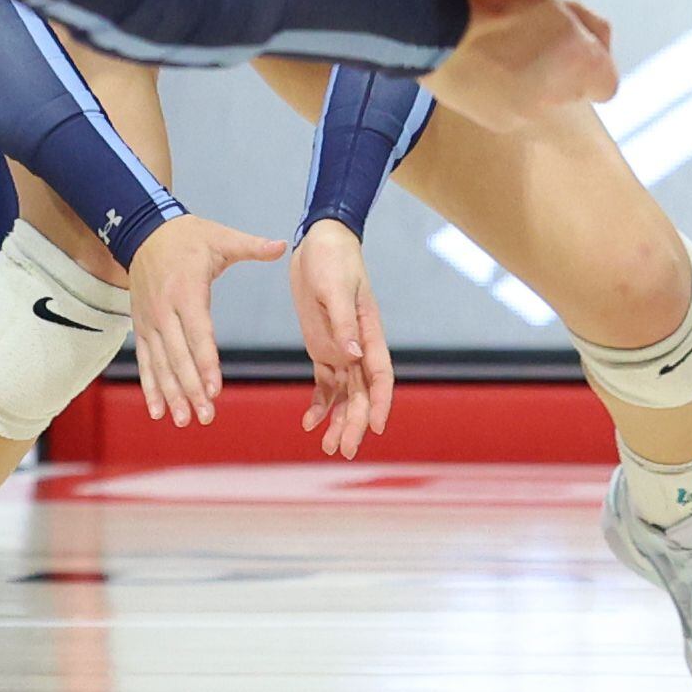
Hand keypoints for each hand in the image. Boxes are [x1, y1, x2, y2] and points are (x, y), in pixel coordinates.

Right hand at [120, 211, 286, 425]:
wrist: (143, 231)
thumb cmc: (187, 237)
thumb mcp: (220, 237)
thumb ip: (251, 246)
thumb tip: (282, 245)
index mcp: (186, 290)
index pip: (197, 332)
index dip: (205, 362)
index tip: (214, 389)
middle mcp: (164, 309)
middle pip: (178, 355)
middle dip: (190, 388)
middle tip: (204, 416)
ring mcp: (149, 321)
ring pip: (160, 363)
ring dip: (171, 393)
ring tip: (183, 420)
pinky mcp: (141, 327)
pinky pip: (145, 361)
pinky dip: (150, 386)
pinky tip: (157, 411)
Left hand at [290, 219, 394, 458]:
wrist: (319, 242)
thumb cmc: (333, 260)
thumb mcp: (334, 288)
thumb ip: (343, 323)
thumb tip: (353, 356)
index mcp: (370, 332)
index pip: (380, 376)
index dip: (380, 403)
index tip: (375, 427)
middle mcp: (360, 346)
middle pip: (362, 393)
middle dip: (356, 423)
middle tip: (345, 450)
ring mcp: (342, 349)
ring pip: (345, 394)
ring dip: (339, 420)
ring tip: (330, 447)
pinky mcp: (323, 347)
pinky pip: (325, 383)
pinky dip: (320, 404)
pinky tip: (310, 424)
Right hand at [428, 0, 617, 132]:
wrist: (436, 30)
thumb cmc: (492, 2)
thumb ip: (587, 24)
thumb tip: (599, 41)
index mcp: (581, 61)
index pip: (608, 85)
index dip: (593, 67)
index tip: (576, 51)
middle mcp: (560, 96)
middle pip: (574, 93)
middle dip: (561, 73)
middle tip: (534, 45)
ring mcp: (529, 115)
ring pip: (544, 103)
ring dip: (533, 85)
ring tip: (504, 56)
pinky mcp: (499, 123)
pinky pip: (514, 110)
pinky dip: (506, 95)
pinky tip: (487, 70)